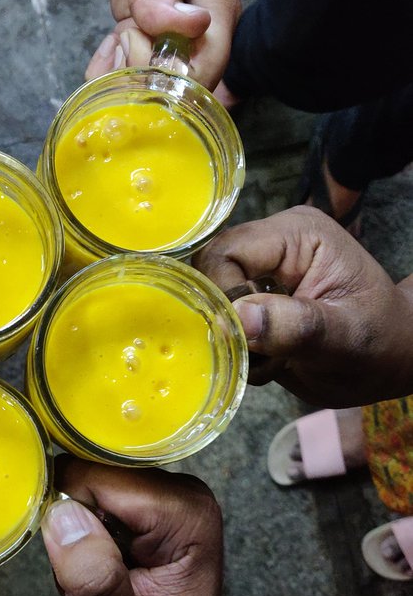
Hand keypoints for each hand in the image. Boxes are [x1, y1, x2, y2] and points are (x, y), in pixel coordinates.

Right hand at [41, 458, 225, 595]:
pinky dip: (76, 532)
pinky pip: (87, 495)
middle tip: (81, 577)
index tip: (74, 565)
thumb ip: (95, 582)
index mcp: (188, 517)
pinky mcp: (145, 509)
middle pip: (91, 472)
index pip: (100, 479)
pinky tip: (92, 567)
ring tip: (88, 577)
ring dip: (70, 529)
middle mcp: (182, 496)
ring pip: (84, 482)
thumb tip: (63, 516)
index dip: (71, 516)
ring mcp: (164, 499)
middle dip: (70, 520)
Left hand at [85, 0, 238, 88]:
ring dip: (122, 81)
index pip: (209, 63)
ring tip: (105, 66)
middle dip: (145, 81)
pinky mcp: (135, 20)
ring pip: (145, 74)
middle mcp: (193, 24)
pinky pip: (124, 58)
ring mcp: (161, 25)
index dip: (180, 80)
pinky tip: (97, 68)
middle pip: (175, 78)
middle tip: (120, 57)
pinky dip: (109, 69)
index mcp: (216, 4)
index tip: (147, 69)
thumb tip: (170, 27)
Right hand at [195, 206, 412, 405]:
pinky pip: (217, 315)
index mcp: (298, 234)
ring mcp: (259, 268)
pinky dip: (234, 344)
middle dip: (225, 319)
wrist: (389, 360)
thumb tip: (238, 319)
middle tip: (258, 354)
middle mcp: (272, 243)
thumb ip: (299, 327)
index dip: (223, 295)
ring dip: (229, 336)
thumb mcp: (349, 339)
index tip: (244, 338)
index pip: (227, 252)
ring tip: (267, 358)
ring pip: (207, 296)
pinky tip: (264, 357)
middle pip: (209, 271)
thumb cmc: (380, 344)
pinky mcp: (251, 295)